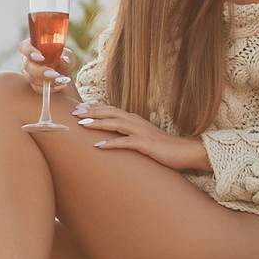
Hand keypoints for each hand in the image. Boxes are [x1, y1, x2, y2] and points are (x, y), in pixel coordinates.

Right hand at [18, 38, 71, 94]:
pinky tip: (59, 86)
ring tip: (61, 80)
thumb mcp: (69, 57)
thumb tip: (63, 60)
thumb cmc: (64, 61)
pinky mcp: (33, 85)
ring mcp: (28, 73)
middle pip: (26, 65)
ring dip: (46, 80)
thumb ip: (67, 57)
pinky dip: (49, 88)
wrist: (65, 76)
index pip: (24, 47)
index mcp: (33, 47)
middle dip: (40, 71)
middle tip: (54, 74)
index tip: (41, 58)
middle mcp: (28, 60)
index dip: (29, 51)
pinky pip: (37, 88)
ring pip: (31, 78)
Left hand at [70, 103, 199, 169]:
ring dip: (98, 123)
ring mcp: (141, 132)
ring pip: (116, 124)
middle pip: (110, 113)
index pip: (111, 109)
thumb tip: (109, 136)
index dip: (94, 107)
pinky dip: (111, 144)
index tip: (78, 106)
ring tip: (82, 124)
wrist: (184, 152)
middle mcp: (136, 122)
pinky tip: (98, 146)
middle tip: (74, 112)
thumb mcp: (141, 137)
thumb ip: (126, 133)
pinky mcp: (145, 144)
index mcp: (134, 119)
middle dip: (91, 111)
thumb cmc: (161, 146)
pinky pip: (125, 143)